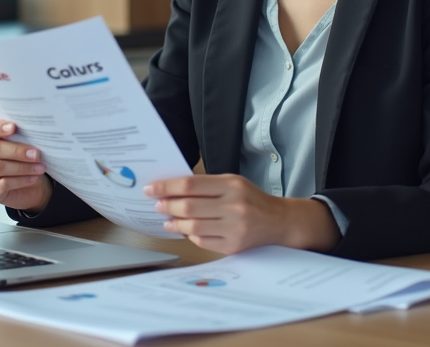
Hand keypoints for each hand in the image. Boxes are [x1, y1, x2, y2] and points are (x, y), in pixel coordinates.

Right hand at [0, 120, 51, 212]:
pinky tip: (33, 177)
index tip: (14, 127)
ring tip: (40, 167)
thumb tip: (31, 130)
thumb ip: (19, 136)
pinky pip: (4, 184)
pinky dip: (21, 180)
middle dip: (17, 151)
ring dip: (23, 167)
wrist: (27, 186)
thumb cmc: (20, 159)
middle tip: (36, 153)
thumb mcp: (20, 144)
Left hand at [145, 174, 339, 253]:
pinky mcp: (234, 246)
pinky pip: (203, 242)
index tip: (151, 188)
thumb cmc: (251, 199)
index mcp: (232, 185)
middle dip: (168, 206)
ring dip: (175, 223)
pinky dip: (190, 235)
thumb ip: (206, 185)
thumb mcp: (233, 182)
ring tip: (168, 219)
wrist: (278, 221)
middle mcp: (234, 206)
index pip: (191, 184)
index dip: (167, 187)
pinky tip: (185, 230)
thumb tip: (171, 190)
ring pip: (193, 227)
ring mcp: (234, 228)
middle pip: (189, 207)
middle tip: (157, 205)